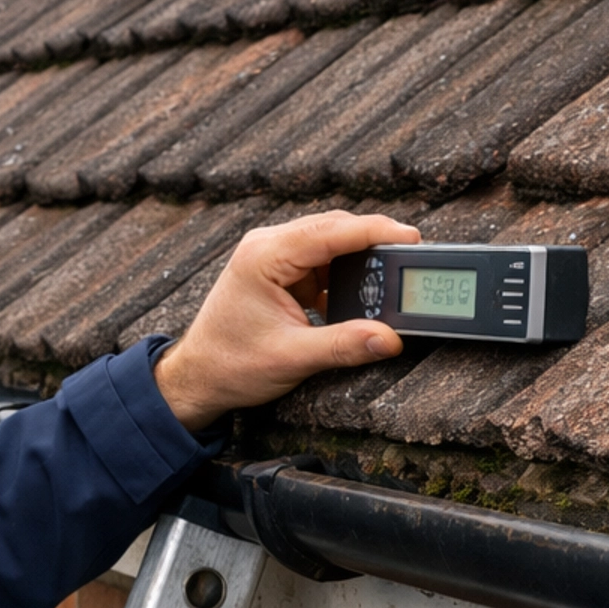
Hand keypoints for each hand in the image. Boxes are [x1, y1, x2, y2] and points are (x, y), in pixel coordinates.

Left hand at [153, 212, 419, 429]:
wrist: (197, 378)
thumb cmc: (230, 365)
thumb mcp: (291, 358)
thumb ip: (343, 346)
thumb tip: (389, 339)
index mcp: (264, 256)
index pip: (331, 231)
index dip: (375, 231)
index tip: (411, 236)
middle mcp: (267, 246)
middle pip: (333, 230)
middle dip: (372, 244)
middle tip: (408, 261)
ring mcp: (271, 256)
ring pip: (329, 244)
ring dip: (357, 262)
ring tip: (387, 283)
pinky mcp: (277, 272)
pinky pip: (320, 263)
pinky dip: (342, 277)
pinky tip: (357, 298)